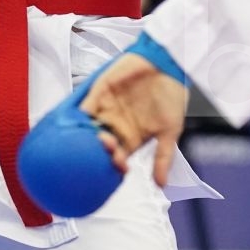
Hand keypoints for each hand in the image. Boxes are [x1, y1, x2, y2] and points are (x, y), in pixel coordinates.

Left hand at [81, 53, 188, 185]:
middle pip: (99, 146)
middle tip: (105, 150)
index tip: (118, 167)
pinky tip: (77, 126)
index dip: (114, 165)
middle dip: (97, 153)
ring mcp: (106, 110)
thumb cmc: (172, 95)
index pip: (116, 157)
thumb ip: (163, 157)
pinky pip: (84, 108)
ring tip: (94, 141)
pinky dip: (79, 118)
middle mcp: (116, 126)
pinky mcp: (99, 93)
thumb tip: (161, 185)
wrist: (168, 64)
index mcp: (131, 137)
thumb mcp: (171, 130)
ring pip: (89, 130)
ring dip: (87, 138)